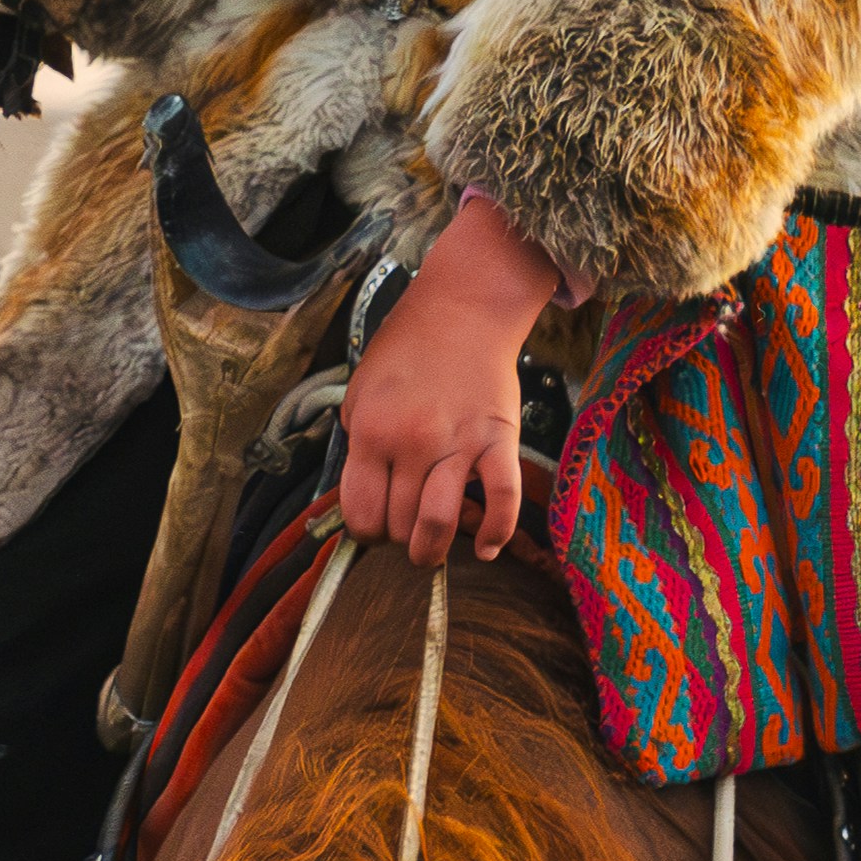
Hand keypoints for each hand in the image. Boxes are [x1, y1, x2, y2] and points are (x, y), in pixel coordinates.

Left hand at [340, 197, 559, 565]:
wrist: (462, 310)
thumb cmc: (407, 350)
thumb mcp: (360, 391)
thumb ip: (357, 442)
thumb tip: (364, 493)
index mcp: (371, 431)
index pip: (360, 511)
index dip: (365, 532)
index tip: (375, 530)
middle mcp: (412, 442)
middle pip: (399, 523)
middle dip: (398, 539)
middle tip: (405, 532)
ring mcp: (458, 443)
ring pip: (440, 523)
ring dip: (432, 550)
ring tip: (432, 551)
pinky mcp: (499, 439)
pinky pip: (503, 499)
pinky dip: (496, 533)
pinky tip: (485, 547)